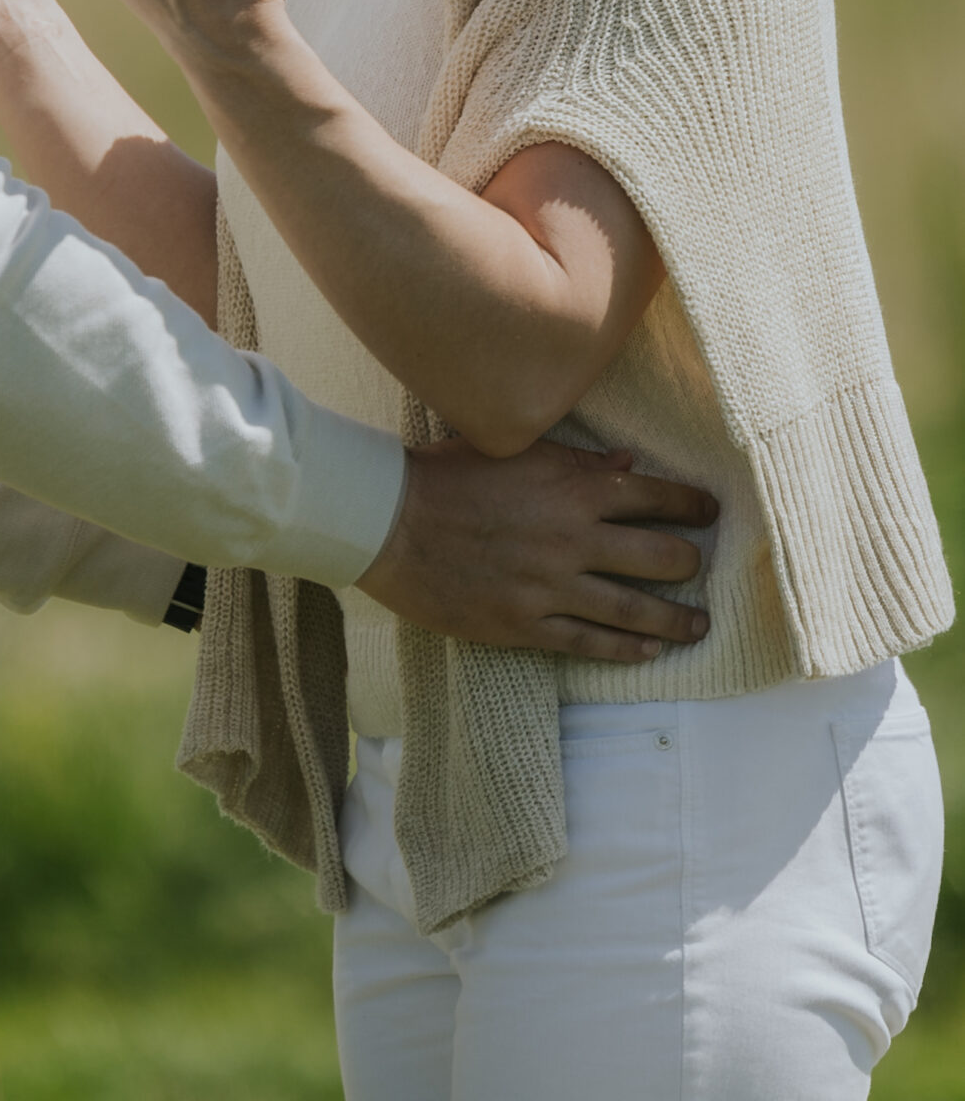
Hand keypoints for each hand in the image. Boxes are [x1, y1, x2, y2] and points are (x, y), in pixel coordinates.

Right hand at [356, 440, 716, 662]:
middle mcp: (573, 539)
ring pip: (634, 609)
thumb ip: (576, 461)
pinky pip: (589, 643)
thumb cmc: (448, 474)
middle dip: (690, 562)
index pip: (654, 497)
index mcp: (573, 489)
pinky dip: (625, 649)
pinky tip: (647, 651)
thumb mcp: (513, 450)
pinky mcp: (525, 625)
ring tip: (698, 626)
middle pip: (659, 557)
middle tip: (701, 567)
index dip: (691, 506)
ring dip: (675, 618)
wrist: (390, 522)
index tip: (711, 512)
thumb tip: (626, 464)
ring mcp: (551, 587)